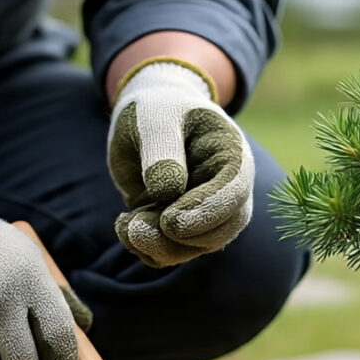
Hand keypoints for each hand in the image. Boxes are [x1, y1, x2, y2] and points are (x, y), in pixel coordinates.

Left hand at [107, 58, 253, 266]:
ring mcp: (207, 212)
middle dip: (179, 239)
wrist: (148, 116)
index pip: (234, 191)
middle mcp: (228, 189)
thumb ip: (161, 149)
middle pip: (221, 230)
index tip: (171, 221)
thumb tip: (167, 191)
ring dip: (158, 246)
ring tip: (125, 225)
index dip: (207, 211)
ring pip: (195, 247)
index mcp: (232, 155)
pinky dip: (147, 248)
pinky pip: (172, 251)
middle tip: (135, 229)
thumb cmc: (156, 109)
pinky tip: (125, 224)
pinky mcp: (182, 226)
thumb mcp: (154, 117)